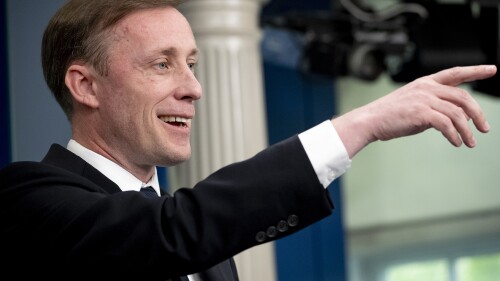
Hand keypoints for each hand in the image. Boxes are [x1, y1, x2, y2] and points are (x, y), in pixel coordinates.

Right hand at [332, 65, 496, 157]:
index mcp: (425, 83)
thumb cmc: (389, 116)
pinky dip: (454, 135)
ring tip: (470, 143)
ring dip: (467, 131)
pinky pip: (446, 125)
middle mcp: (427, 88)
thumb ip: (433, 107)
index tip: (492, 70)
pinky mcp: (421, 113)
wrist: (370, 120)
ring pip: (457, 114)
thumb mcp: (413, 105)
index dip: (475, 71)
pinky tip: (456, 143)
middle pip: (463, 97)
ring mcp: (424, 100)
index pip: (455, 73)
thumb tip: (453, 119)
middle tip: (484, 129)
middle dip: (477, 114)